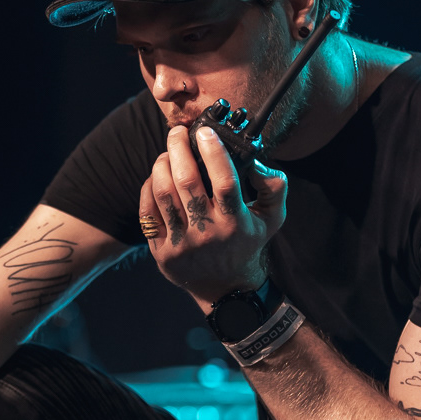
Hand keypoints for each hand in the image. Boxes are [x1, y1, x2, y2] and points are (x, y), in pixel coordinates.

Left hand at [139, 124, 286, 306]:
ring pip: (163, 193)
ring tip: (167, 152)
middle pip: (186, 182)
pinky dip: (149, 187)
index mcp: (235, 223)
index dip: (213, 152)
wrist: (226, 288)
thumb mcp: (272, 217)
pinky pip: (147, 212)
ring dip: (161, 165)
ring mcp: (181, 245)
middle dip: (179, 149)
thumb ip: (274, 186)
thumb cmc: (247, 242)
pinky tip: (157, 176)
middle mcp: (207, 234)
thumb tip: (255, 160)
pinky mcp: (161, 252)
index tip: (206, 132)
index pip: (224, 181)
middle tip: (178, 132)